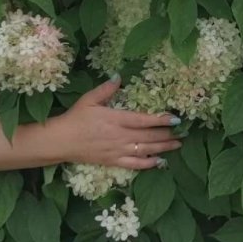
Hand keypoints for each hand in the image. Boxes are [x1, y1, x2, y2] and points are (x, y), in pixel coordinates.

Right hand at [49, 77, 180, 169]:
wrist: (61, 141)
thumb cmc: (75, 118)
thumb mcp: (89, 99)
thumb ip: (106, 89)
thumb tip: (118, 76)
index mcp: (115, 119)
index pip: (143, 120)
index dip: (160, 120)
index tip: (174, 119)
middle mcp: (120, 136)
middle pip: (149, 137)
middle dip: (166, 135)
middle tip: (181, 132)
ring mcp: (118, 151)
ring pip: (145, 151)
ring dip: (163, 148)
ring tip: (177, 145)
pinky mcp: (113, 162)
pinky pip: (134, 165)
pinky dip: (148, 164)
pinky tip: (159, 162)